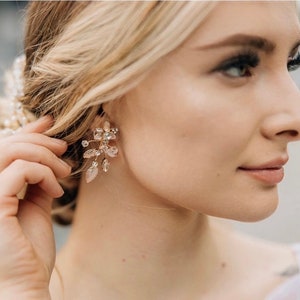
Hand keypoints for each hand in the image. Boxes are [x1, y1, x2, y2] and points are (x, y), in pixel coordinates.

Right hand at [0, 116, 70, 298]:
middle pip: (7, 144)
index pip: (4, 147)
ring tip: (65, 173)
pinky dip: (44, 174)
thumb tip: (50, 153)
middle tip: (64, 150)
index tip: (51, 122)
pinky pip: (20, 170)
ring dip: (45, 157)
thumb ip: (37, 178)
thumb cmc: (30, 248)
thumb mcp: (36, 204)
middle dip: (41, 141)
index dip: (27, 131)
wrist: (27, 284)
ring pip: (12, 151)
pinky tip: (57, 191)